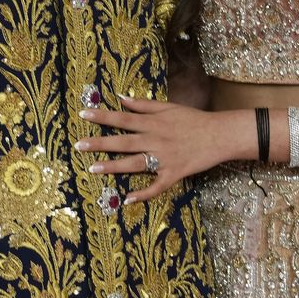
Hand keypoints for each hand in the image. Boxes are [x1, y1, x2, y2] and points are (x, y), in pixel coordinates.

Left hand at [75, 96, 225, 202]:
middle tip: (79, 145)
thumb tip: (121, 98)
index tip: (83, 114)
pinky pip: (156, 186)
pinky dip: (142, 194)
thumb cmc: (193, 119)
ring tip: (93, 169)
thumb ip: (144, 104)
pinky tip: (127, 200)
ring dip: (113, 167)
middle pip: (123, 141)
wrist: (219, 135)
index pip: (123, 118)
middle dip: (100, 143)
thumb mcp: (168, 106)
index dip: (102, 116)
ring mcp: (164, 158)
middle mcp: (155, 140)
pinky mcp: (173, 174)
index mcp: (153, 122)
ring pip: (134, 164)